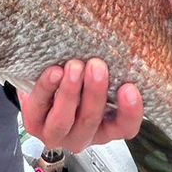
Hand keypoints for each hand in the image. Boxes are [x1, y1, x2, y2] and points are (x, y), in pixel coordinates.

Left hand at [18, 59, 143, 152]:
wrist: (42, 80)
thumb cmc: (78, 76)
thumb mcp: (99, 75)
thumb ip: (117, 67)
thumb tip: (138, 36)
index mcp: (105, 127)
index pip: (125, 128)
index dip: (130, 112)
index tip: (130, 88)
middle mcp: (83, 134)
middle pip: (91, 120)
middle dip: (94, 93)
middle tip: (97, 65)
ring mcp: (56, 133)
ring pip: (64, 120)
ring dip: (70, 93)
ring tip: (75, 66)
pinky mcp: (33, 123)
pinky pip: (40, 106)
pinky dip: (47, 88)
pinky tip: (54, 71)